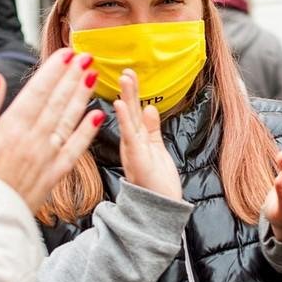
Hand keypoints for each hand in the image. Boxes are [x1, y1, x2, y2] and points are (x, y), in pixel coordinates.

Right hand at [0, 49, 104, 210]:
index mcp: (9, 130)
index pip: (37, 92)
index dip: (54, 71)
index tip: (67, 53)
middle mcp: (33, 142)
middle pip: (57, 102)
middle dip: (72, 76)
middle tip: (86, 55)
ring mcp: (46, 160)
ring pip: (69, 121)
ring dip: (82, 96)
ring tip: (92, 75)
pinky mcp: (53, 176)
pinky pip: (75, 150)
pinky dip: (87, 132)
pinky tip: (97, 115)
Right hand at [113, 69, 181, 200]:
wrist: (161, 210)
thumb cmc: (158, 183)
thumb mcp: (157, 150)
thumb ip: (152, 129)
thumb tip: (149, 108)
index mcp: (137, 141)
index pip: (133, 112)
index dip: (132, 93)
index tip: (130, 74)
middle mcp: (132, 144)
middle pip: (129, 112)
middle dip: (128, 91)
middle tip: (125, 70)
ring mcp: (132, 150)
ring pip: (128, 119)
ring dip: (126, 98)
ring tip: (124, 78)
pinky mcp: (136, 158)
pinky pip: (129, 135)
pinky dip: (124, 119)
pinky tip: (121, 104)